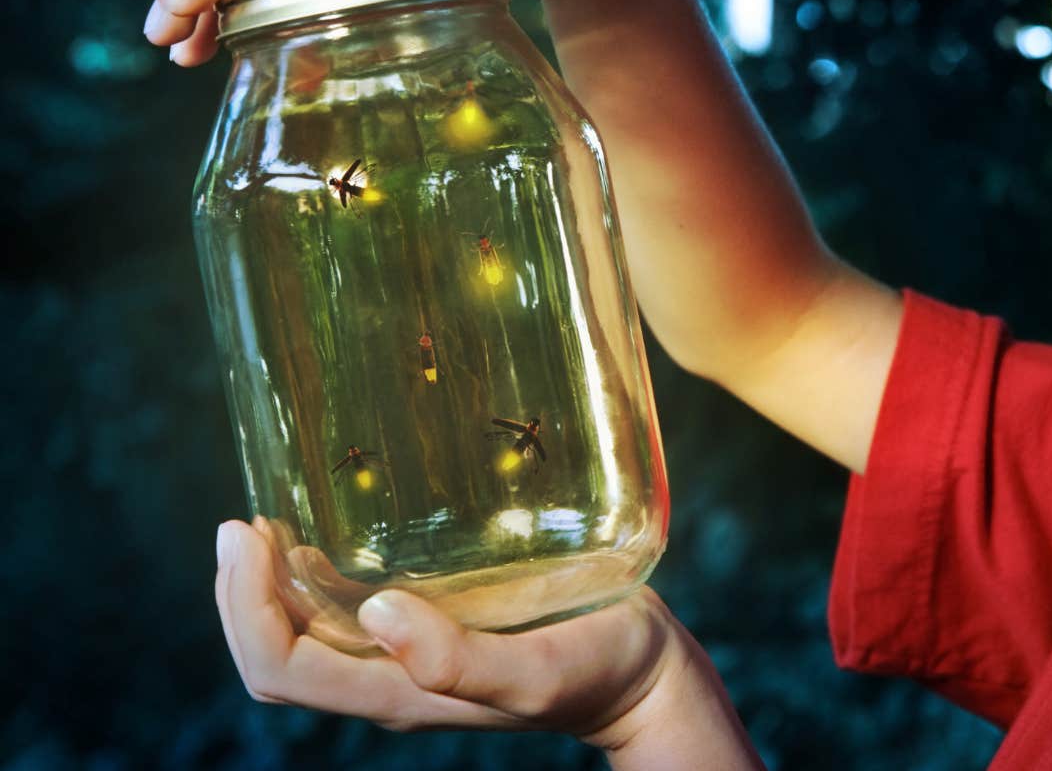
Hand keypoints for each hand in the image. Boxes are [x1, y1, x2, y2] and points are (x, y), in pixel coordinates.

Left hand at [214, 518, 761, 767]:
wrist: (644, 677)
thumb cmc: (600, 670)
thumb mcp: (536, 673)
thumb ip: (458, 658)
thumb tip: (376, 610)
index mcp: (400, 693)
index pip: (282, 668)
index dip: (246, 608)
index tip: (248, 534)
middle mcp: (391, 679)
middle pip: (278, 653)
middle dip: (243, 594)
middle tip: (242, 522)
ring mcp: (408, 659)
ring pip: (305, 634)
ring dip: (270, 587)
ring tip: (267, 524)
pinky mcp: (435, 629)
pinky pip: (347, 614)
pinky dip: (315, 578)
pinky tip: (326, 536)